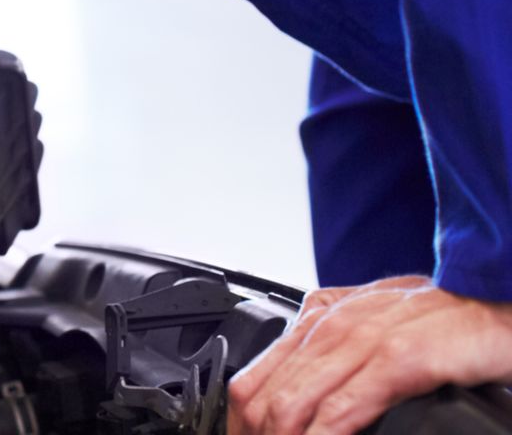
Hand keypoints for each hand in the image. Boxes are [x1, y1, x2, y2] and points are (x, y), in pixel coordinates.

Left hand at [229, 275, 511, 434]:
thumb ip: (338, 349)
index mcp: (318, 318)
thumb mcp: (376, 326)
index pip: (254, 377)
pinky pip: (341, 411)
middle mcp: (329, 325)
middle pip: (265, 396)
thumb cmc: (447, 320)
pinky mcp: (397, 361)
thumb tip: (310, 391)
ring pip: (292, 405)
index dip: (240, 422)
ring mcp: (360, 341)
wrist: (500, 303)